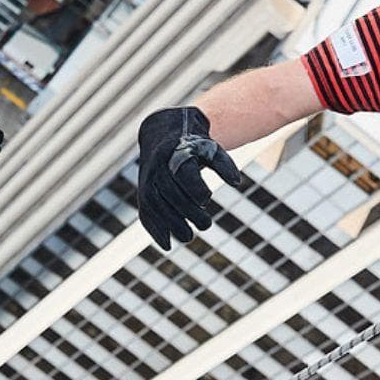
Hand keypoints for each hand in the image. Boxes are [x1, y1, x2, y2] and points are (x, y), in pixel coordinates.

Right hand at [136, 107, 244, 249]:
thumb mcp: (210, 148)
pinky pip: (145, 213)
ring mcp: (147, 181)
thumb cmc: (192, 145)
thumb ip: (224, 164)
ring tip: (188, 237)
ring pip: (155, 205)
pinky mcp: (143, 193)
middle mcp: (158, 167)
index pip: (183, 173)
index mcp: (175, 153)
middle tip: (206, 224)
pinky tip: (167, 245)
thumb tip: (236, 182)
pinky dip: (154, 230)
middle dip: (187, 211)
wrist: (162, 133)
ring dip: (171, 225)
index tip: (207, 199)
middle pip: (170, 193)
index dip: (195, 188)